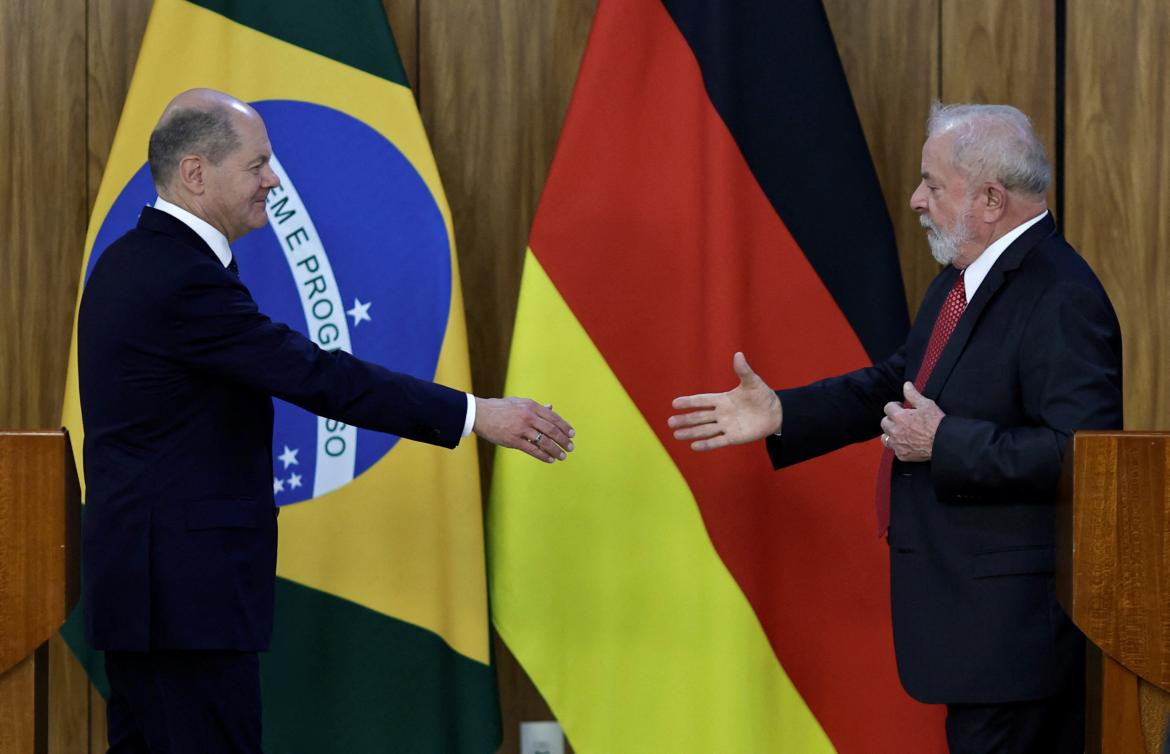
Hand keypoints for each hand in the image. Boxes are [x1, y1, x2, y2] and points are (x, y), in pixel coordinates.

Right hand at [473, 397, 574, 462]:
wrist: (480, 414)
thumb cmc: (499, 408)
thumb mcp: (519, 402)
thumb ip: (536, 406)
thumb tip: (551, 407)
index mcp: (531, 406)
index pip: (553, 417)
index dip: (564, 427)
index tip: (572, 434)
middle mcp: (528, 416)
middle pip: (551, 430)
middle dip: (563, 440)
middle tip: (571, 447)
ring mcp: (521, 429)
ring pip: (544, 441)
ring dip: (556, 450)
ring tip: (563, 456)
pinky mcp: (513, 440)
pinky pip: (532, 449)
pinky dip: (543, 455)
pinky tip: (550, 459)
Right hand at [667, 352, 781, 450]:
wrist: (775, 413)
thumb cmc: (762, 395)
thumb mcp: (753, 382)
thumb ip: (743, 371)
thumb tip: (738, 354)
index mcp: (722, 400)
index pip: (702, 401)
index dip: (689, 402)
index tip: (675, 403)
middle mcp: (721, 414)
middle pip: (699, 417)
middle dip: (685, 420)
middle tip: (670, 422)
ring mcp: (726, 426)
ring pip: (705, 430)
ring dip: (691, 432)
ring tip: (676, 435)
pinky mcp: (733, 438)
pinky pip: (717, 441)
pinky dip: (706, 444)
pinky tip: (693, 446)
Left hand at [879, 382, 943, 461]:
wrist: (944, 442)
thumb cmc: (936, 423)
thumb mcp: (926, 404)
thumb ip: (913, 395)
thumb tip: (906, 385)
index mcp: (899, 417)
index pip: (888, 407)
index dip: (895, 406)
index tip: (901, 407)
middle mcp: (895, 431)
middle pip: (884, 422)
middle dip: (891, 419)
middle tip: (902, 419)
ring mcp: (897, 444)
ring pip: (885, 437)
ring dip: (890, 433)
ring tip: (901, 431)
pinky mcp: (902, 455)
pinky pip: (894, 449)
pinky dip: (898, 446)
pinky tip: (907, 442)